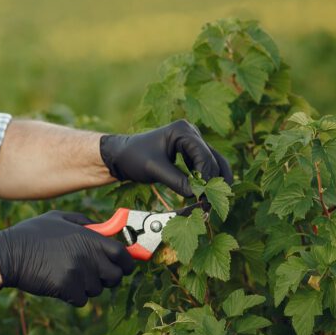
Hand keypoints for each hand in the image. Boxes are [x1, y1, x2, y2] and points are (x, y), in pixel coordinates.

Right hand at [0, 211, 136, 306]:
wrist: (8, 254)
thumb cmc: (32, 235)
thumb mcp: (58, 218)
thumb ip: (85, 223)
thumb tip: (104, 230)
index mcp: (90, 237)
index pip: (123, 255)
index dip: (126, 263)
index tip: (122, 266)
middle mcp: (88, 255)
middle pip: (115, 276)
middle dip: (107, 277)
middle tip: (93, 274)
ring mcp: (79, 273)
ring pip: (97, 289)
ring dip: (86, 286)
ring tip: (66, 275)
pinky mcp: (67, 288)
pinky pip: (81, 299)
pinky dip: (72, 296)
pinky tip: (58, 284)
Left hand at [99, 120, 232, 196]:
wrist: (120, 156)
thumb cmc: (132, 157)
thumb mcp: (154, 169)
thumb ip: (177, 181)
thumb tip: (197, 194)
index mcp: (182, 130)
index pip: (203, 155)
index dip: (207, 176)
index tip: (205, 196)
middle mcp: (191, 133)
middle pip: (213, 159)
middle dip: (213, 181)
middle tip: (211, 203)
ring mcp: (192, 142)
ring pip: (214, 162)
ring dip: (215, 181)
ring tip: (213, 201)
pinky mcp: (190, 153)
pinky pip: (206, 166)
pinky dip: (207, 180)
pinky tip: (206, 195)